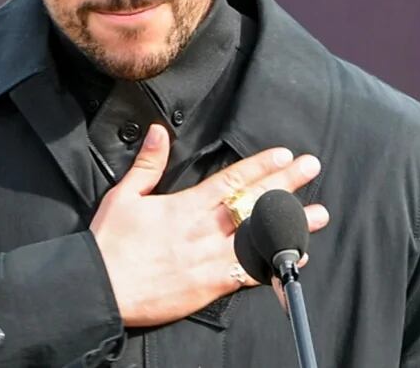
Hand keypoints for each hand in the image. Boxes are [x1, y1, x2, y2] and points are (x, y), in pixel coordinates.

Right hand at [89, 124, 329, 326]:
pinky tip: (294, 257)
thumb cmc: (110, 243)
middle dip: (285, 183)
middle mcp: (203, 229)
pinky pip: (249, 273)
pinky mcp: (209, 284)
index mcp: (185, 206)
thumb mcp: (123, 195)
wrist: (101, 287)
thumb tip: (161, 132)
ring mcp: (209, 258)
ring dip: (290, 224)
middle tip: (310, 167)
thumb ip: (148, 164)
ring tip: (318, 213)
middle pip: (252, 202)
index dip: (259, 166)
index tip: (283, 155)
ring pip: (258, 237)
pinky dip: (273, 264)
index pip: (230, 180)